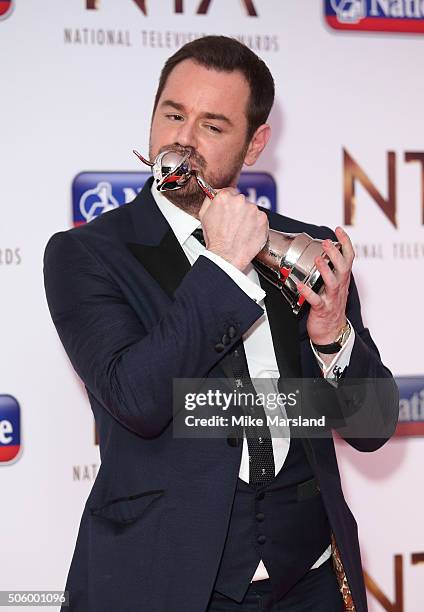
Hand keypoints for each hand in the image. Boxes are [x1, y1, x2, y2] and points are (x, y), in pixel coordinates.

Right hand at [198, 188, 268, 271]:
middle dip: (238, 210)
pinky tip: (247, 232)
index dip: (229, 202)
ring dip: (247, 217)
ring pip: (251, 209)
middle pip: (241, 200)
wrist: (227, 256)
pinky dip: (256, 225)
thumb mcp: (204, 215)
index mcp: (224, 197)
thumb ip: (210, 199)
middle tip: (233, 223)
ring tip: (240, 230)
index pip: (230, 192)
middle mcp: (240, 200)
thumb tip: (214, 193)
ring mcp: (253, 210)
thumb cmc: (216, 239)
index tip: (230, 208)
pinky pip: (260, 218)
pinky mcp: (263, 219)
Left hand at [296, 227, 354, 344]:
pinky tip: (300, 285)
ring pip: (333, 283)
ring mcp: (332, 298)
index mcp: (342, 280)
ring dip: (325, 270)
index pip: (348, 258)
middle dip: (336, 253)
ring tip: (319, 259)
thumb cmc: (331, 307)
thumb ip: (331, 270)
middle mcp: (339, 287)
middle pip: (342, 268)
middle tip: (327, 242)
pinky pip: (316, 300)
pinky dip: (308, 292)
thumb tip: (325, 253)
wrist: (332, 332)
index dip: (345, 243)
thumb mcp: (334, 286)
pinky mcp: (322, 309)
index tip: (339, 230)